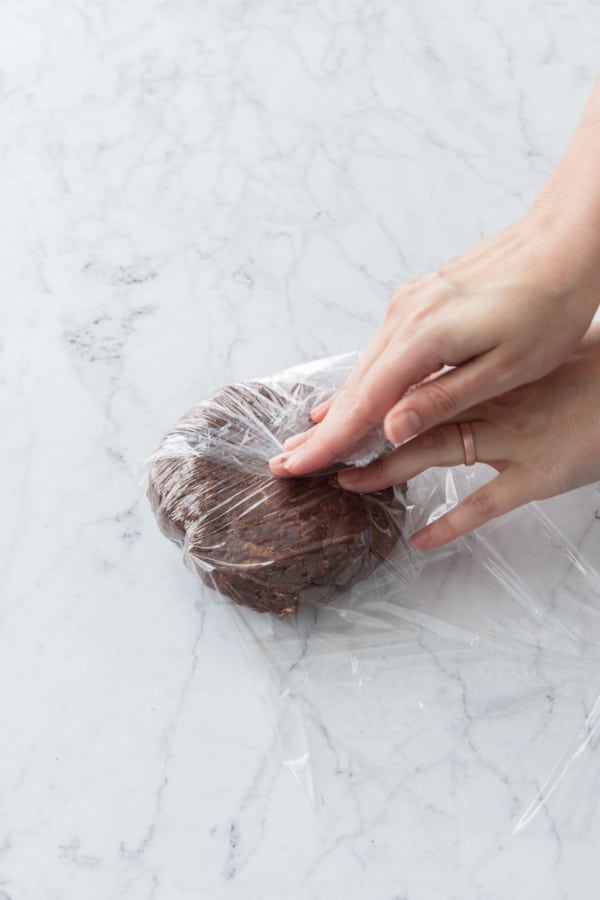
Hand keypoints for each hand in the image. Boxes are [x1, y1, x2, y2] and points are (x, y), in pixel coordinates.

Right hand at [270, 210, 599, 478]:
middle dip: (321, 430)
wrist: (565, 242)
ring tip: (312, 438)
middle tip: (286, 462)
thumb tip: (391, 429)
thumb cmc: (549, 304)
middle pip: (354, 386)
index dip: (329, 441)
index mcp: (423, 337)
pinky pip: (382, 349)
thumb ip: (443, 399)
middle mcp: (406, 317)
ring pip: (366, 366)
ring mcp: (410, 304)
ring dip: (340, 407)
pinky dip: (364, 379)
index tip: (297, 467)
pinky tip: (353, 394)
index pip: (364, 404)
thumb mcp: (505, 367)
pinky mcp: (421, 299)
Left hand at [334, 324, 599, 548]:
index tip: (317, 418)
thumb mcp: (523, 359)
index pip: (404, 390)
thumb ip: (476, 372)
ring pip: (434, 454)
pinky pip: (486, 503)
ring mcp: (510, 438)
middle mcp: (486, 402)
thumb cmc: (582, 368)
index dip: (359, 405)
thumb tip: (432, 380)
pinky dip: (451, 522)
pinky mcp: (537, 474)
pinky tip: (420, 540)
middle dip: (356, 439)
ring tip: (348, 485)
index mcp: (480, 374)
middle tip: (311, 455)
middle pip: (406, 421)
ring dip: (387, 471)